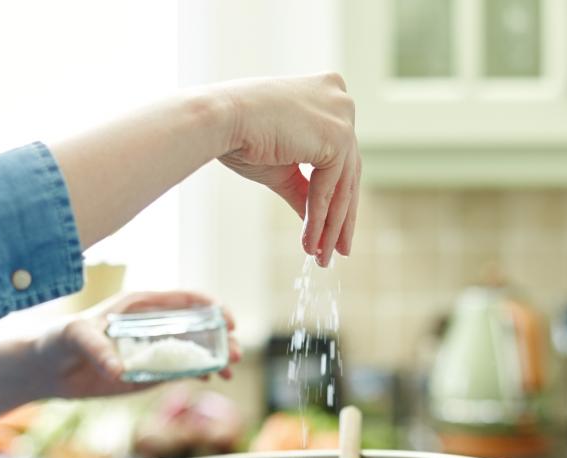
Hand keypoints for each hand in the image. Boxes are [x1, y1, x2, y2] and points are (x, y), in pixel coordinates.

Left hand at [33, 291, 241, 399]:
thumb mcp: (74, 336)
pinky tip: (213, 379)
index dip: (211, 307)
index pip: (185, 300)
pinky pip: (182, 370)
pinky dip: (201, 372)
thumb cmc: (58, 339)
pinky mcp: (150, 371)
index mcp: (141, 306)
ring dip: (216, 357)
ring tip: (230, 372)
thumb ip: (96, 348)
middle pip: (199, 326)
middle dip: (222, 338)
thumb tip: (119, 371)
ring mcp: (154, 349)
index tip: (228, 320)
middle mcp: (154, 325)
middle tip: (235, 354)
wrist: (48, 368)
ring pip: (196, 349)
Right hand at [215, 73, 360, 266]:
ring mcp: (342, 114)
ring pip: (342, 184)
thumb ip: (305, 190)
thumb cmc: (239, 136)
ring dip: (330, 225)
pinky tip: (311, 243)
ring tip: (321, 256)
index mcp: (326, 92)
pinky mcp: (338, 135)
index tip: (332, 229)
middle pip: (347, 171)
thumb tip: (320, 223)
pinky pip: (330, 188)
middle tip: (336, 251)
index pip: (339, 155)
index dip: (336, 196)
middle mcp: (340, 98)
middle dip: (340, 217)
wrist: (219, 120)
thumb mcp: (281, 167)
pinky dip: (320, 218)